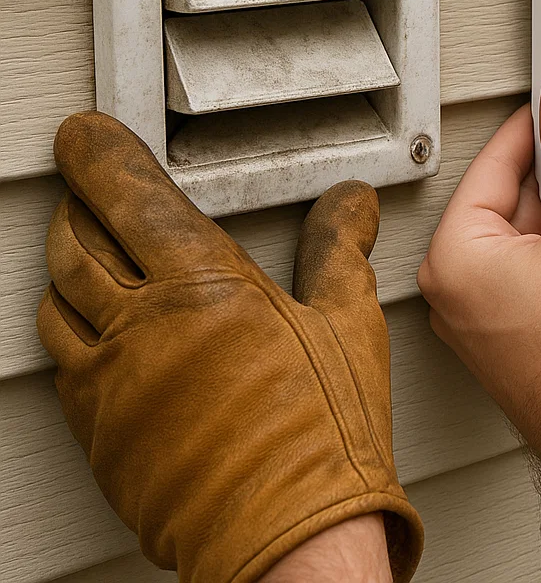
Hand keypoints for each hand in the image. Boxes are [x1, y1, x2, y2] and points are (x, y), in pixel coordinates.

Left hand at [37, 113, 420, 582]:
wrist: (289, 538)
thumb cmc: (322, 434)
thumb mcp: (347, 320)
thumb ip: (339, 247)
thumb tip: (350, 204)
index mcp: (204, 287)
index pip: (130, 198)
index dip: (100, 157)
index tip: (85, 136)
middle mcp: (142, 327)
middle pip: (76, 243)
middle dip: (77, 205)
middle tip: (89, 188)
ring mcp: (111, 383)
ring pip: (56, 301)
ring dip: (65, 265)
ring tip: (87, 253)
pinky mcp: (99, 433)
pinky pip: (62, 362)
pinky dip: (70, 328)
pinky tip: (97, 329)